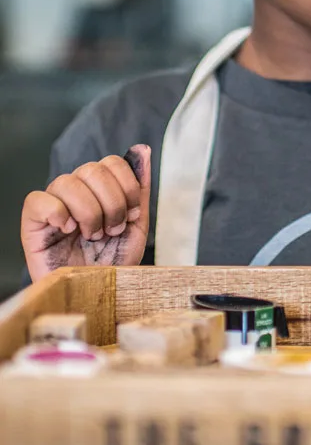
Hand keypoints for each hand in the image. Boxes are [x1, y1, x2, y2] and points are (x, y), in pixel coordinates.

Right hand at [21, 145, 150, 282]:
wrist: (97, 294)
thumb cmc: (114, 262)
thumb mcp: (137, 224)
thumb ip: (139, 187)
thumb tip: (143, 150)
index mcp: (100, 189)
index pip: (111, 162)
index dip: (127, 185)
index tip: (132, 215)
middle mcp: (75, 192)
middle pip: (92, 169)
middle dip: (112, 203)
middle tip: (112, 229)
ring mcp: (54, 205)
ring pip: (67, 182)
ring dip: (89, 212)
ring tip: (93, 235)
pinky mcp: (33, 223)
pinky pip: (38, 199)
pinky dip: (58, 212)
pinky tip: (69, 229)